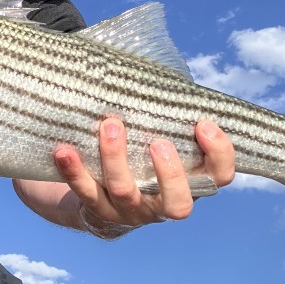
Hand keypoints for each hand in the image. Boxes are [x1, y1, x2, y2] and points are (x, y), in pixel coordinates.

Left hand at [54, 118, 234, 235]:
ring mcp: (129, 210)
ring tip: (110, 126)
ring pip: (125, 192)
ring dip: (116, 158)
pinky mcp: (97, 210)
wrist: (100, 189)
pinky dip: (74, 171)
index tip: (204, 124)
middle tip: (158, 142)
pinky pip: (85, 193)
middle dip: (170, 173)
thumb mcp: (160, 133)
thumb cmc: (140, 150)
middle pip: (178, 204)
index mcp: (189, 183)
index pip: (219, 176)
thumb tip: (159, 73)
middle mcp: (162, 203)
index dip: (219, 154)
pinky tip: (64, 150)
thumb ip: (167, 114)